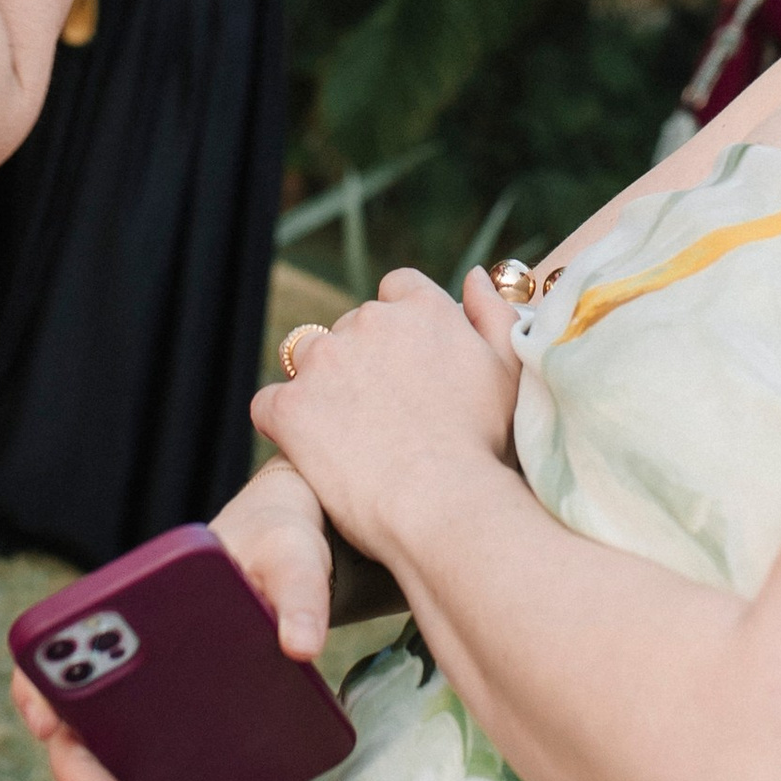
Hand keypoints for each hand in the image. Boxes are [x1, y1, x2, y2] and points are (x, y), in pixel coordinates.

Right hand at [8, 462, 334, 780]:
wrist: (295, 560)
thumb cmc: (274, 543)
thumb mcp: (290, 553)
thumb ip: (298, 590)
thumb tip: (299, 647)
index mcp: (122, 611)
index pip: (47, 655)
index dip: (35, 691)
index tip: (48, 722)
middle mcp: (118, 670)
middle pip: (73, 735)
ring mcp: (143, 709)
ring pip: (105, 774)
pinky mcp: (178, 736)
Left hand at [250, 268, 520, 574]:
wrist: (443, 503)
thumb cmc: (484, 446)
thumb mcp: (510, 370)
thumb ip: (493, 314)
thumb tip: (472, 277)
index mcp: (422, 309)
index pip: (396, 290)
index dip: (400, 327)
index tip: (406, 366)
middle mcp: (369, 321)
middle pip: (352, 326)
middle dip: (362, 360)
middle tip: (384, 415)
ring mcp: (324, 361)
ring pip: (306, 357)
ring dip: (320, 385)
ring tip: (346, 434)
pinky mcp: (289, 406)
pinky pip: (270, 403)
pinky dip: (284, 423)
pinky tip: (310, 452)